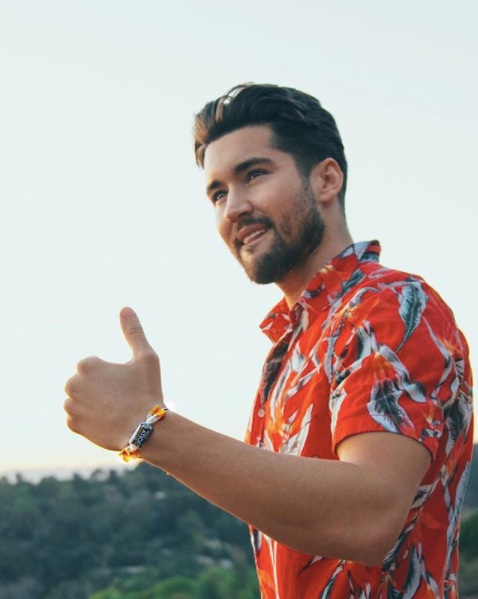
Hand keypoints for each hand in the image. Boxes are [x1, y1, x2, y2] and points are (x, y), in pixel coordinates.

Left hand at [64, 307, 163, 450]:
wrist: (144, 429)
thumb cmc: (146, 390)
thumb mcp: (146, 357)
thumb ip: (133, 332)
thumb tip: (125, 308)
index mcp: (87, 364)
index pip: (95, 365)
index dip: (112, 374)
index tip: (126, 384)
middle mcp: (72, 383)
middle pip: (86, 382)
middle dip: (100, 388)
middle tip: (122, 398)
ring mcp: (71, 406)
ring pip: (81, 399)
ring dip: (94, 403)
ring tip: (116, 410)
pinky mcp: (73, 425)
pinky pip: (79, 418)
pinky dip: (91, 419)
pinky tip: (108, 421)